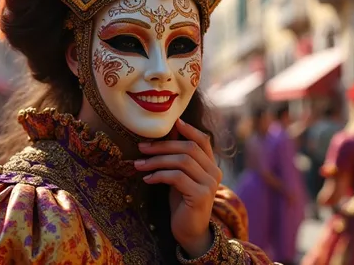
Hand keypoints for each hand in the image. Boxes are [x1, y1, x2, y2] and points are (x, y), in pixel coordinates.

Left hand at [135, 119, 222, 258]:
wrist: (189, 232)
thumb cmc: (182, 203)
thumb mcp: (179, 176)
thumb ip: (177, 158)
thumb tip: (167, 134)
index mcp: (211, 166)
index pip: (203, 140)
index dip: (189, 129)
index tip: (173, 122)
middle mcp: (214, 172)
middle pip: (188, 148)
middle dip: (162, 146)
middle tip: (141, 147)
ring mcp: (209, 184)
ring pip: (181, 161)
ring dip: (156, 161)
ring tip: (139, 165)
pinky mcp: (200, 195)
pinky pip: (177, 177)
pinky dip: (159, 175)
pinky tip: (147, 179)